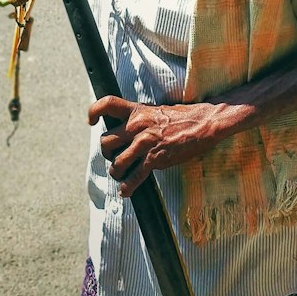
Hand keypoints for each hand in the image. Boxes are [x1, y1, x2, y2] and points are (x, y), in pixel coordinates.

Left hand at [88, 95, 227, 195]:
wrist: (205, 123)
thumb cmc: (184, 117)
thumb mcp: (157, 111)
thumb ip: (140, 119)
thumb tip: (128, 130)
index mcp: (138, 111)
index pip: (107, 104)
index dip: (94, 112)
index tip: (91, 121)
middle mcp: (137, 126)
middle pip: (106, 141)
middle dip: (108, 152)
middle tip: (115, 156)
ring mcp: (145, 143)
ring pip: (116, 162)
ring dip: (116, 171)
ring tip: (121, 173)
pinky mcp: (155, 159)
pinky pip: (134, 176)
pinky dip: (128, 187)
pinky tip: (126, 191)